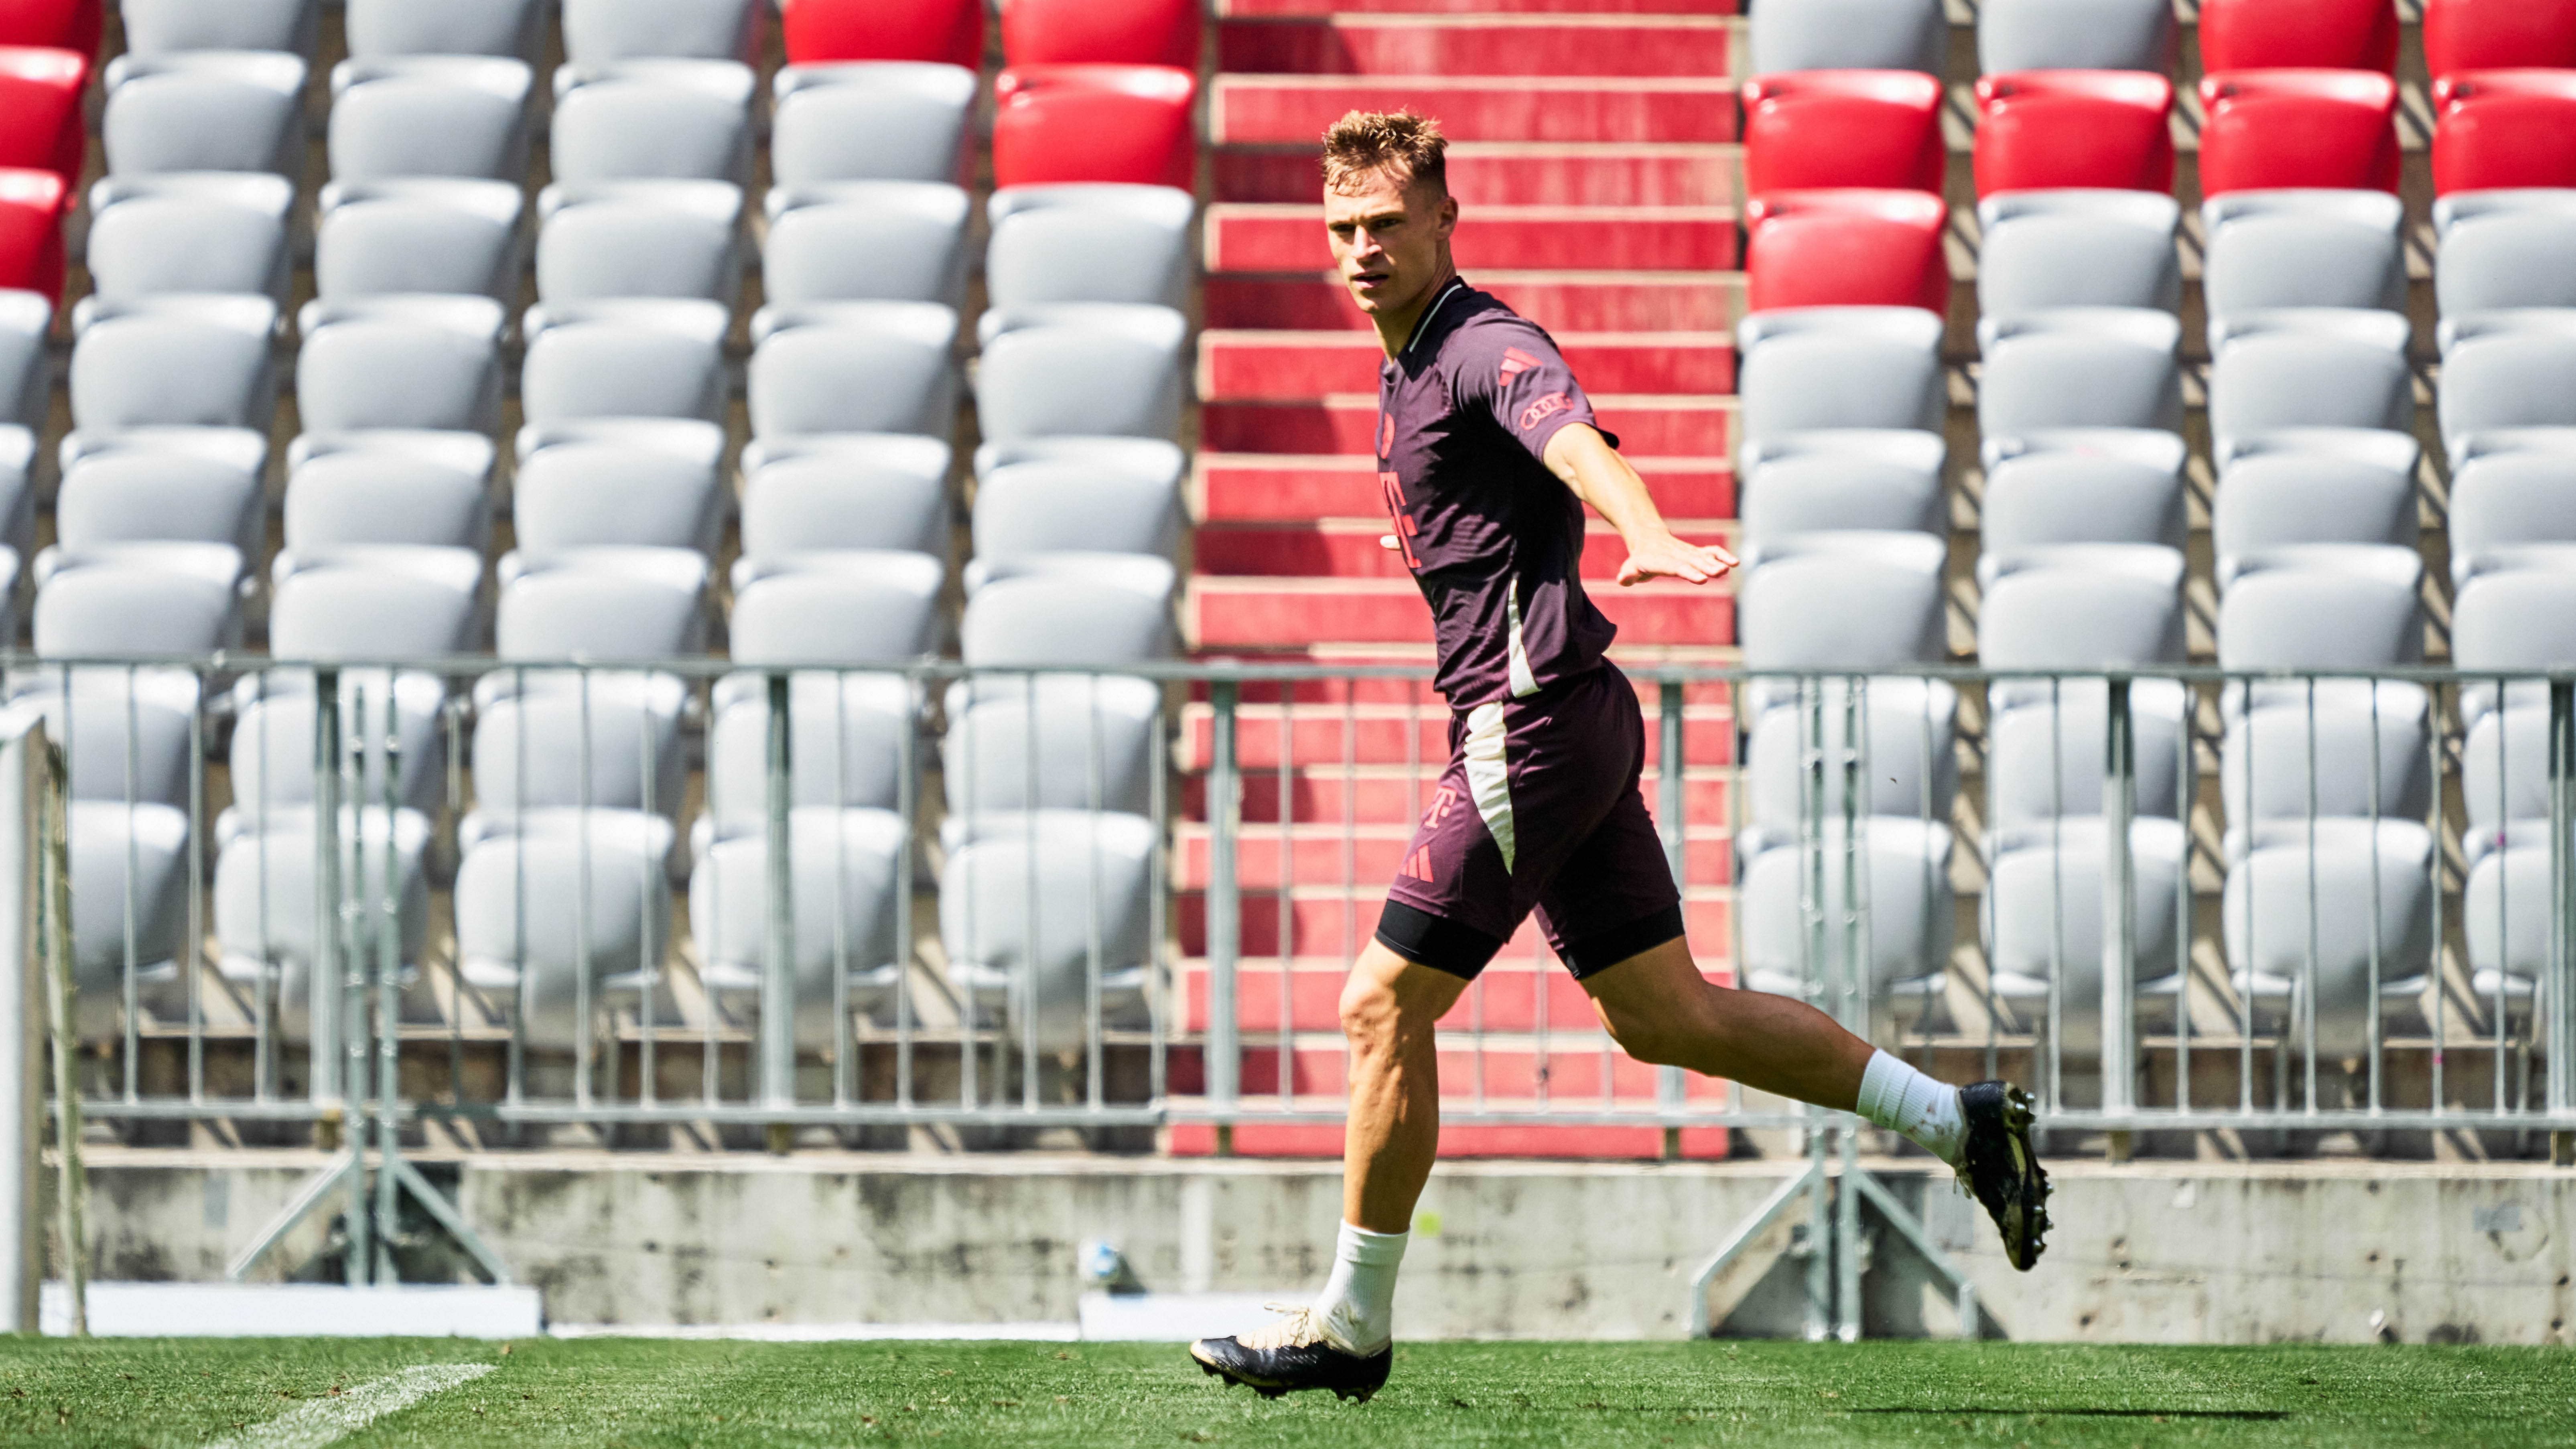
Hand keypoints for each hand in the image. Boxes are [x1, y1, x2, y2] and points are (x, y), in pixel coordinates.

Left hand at [1615, 531, 1737, 586]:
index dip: (1689, 572)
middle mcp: (1677, 555)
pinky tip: (1735, 563)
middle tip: (1719, 572)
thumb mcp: (1630, 568)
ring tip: (1730, 567)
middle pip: (1693, 561)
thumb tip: (1622, 579)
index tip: (1702, 579)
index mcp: (1661, 561)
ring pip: (1704, 556)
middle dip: (1707, 567)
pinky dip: (1722, 555)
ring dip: (1717, 561)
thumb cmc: (1639, 560)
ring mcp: (1688, 553)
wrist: (1648, 538)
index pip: (1677, 567)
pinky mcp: (1696, 552)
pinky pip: (1711, 551)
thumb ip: (1628, 575)